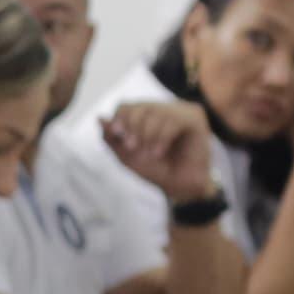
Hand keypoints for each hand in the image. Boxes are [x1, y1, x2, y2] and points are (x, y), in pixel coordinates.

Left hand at [103, 102, 217, 199]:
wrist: (179, 188)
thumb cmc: (155, 170)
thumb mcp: (126, 155)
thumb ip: (112, 138)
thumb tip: (99, 118)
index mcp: (145, 115)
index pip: (125, 106)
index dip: (119, 119)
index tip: (118, 135)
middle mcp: (162, 109)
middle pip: (140, 106)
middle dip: (132, 127)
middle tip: (132, 146)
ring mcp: (179, 111)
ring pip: (156, 112)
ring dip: (147, 135)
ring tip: (149, 154)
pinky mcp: (194, 118)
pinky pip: (173, 120)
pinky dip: (161, 137)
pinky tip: (158, 152)